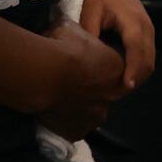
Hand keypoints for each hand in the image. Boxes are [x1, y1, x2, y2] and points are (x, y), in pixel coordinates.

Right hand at [37, 20, 127, 139]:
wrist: (44, 74)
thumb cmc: (61, 47)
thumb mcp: (73, 29)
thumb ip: (81, 35)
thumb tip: (73, 31)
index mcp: (116, 69)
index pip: (114, 68)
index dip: (99, 65)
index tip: (84, 62)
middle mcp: (112, 96)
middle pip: (106, 93)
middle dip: (94, 88)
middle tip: (74, 81)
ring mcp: (96, 116)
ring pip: (92, 111)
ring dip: (82, 105)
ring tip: (62, 96)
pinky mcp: (79, 132)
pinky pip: (75, 127)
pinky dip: (69, 120)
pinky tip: (56, 110)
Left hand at [77, 0, 156, 90]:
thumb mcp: (88, 13)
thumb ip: (90, 36)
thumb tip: (88, 63)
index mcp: (132, 20)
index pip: (137, 50)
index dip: (133, 69)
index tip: (125, 87)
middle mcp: (146, 25)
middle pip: (148, 59)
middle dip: (136, 78)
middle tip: (115, 95)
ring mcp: (149, 28)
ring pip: (150, 59)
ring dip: (139, 74)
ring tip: (118, 89)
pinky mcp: (147, 30)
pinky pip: (148, 53)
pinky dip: (140, 66)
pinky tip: (123, 75)